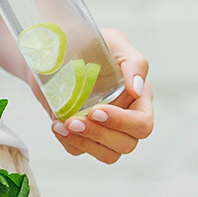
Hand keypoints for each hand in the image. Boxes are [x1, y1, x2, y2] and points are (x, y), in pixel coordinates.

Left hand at [30, 29, 153, 163]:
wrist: (55, 48)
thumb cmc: (90, 41)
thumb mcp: (114, 42)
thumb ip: (134, 62)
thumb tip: (137, 90)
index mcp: (139, 98)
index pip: (142, 124)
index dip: (122, 123)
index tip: (96, 110)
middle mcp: (125, 117)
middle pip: (127, 144)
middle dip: (99, 134)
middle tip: (73, 120)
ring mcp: (104, 129)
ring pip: (108, 154)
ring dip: (85, 142)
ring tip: (62, 125)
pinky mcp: (82, 134)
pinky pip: (80, 151)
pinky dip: (69, 142)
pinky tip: (56, 124)